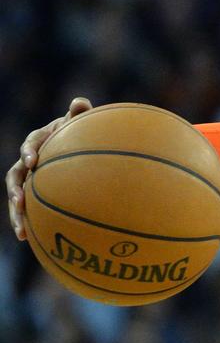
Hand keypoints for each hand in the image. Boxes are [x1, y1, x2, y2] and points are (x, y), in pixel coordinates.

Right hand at [7, 98, 93, 239]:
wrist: (76, 142)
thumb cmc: (79, 131)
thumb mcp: (79, 121)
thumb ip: (79, 113)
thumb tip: (80, 102)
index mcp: (40, 139)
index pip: (31, 143)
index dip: (29, 150)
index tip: (31, 160)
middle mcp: (29, 159)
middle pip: (15, 176)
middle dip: (15, 190)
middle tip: (19, 202)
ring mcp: (31, 177)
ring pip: (17, 196)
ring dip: (16, 213)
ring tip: (21, 231)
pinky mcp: (35, 192)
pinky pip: (28, 208)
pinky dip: (27, 221)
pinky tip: (28, 239)